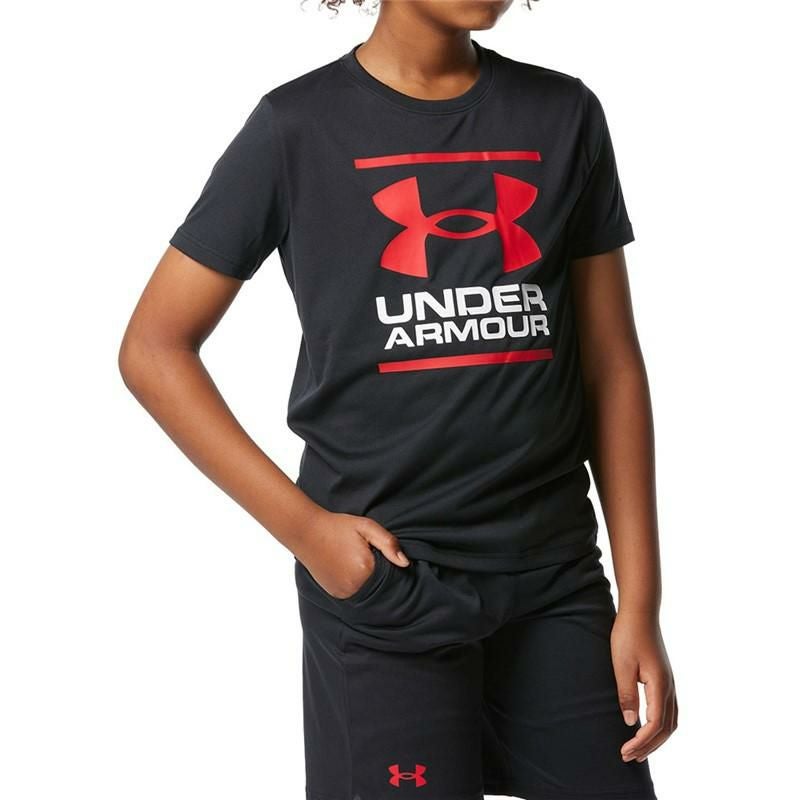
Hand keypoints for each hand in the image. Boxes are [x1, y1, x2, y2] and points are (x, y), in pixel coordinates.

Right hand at [294, 509, 410, 598]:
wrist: (306, 531)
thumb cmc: (338, 526)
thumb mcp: (366, 527)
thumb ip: (388, 544)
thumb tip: (406, 563)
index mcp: (366, 569)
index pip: (391, 575)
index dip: (389, 564)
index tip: (380, 554)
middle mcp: (355, 586)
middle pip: (379, 585)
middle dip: (379, 574)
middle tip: (364, 555)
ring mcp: (344, 593)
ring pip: (368, 592)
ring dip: (368, 581)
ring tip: (356, 561)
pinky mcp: (336, 595)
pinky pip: (354, 593)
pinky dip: (356, 585)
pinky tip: (348, 569)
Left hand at [610, 610, 677, 762]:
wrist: (640, 612)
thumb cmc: (628, 635)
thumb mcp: (621, 665)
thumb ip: (627, 694)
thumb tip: (631, 722)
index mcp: (659, 685)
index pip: (655, 725)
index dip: (641, 742)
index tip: (625, 751)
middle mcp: (669, 687)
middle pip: (665, 728)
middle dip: (649, 746)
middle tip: (629, 757)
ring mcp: (669, 682)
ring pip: (670, 721)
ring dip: (656, 738)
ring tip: (638, 749)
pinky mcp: (665, 678)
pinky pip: (669, 710)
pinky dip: (661, 726)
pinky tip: (647, 727)